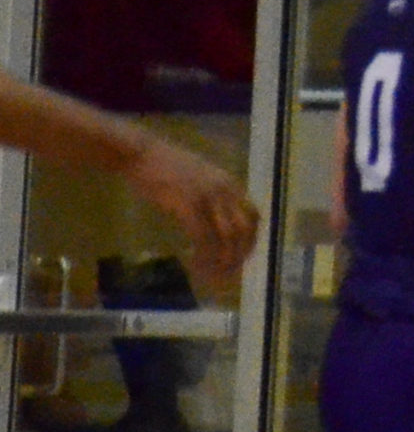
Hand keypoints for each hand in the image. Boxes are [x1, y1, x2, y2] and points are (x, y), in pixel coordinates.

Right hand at [124, 137, 259, 287]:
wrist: (142, 155)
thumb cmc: (165, 168)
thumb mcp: (200, 179)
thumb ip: (213, 197)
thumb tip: (218, 223)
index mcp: (230, 183)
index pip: (253, 216)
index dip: (250, 241)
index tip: (241, 258)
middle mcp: (225, 189)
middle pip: (244, 229)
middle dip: (238, 256)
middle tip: (227, 275)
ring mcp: (208, 197)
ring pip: (227, 237)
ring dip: (222, 261)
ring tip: (212, 277)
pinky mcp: (189, 205)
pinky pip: (203, 237)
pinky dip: (203, 256)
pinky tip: (195, 266)